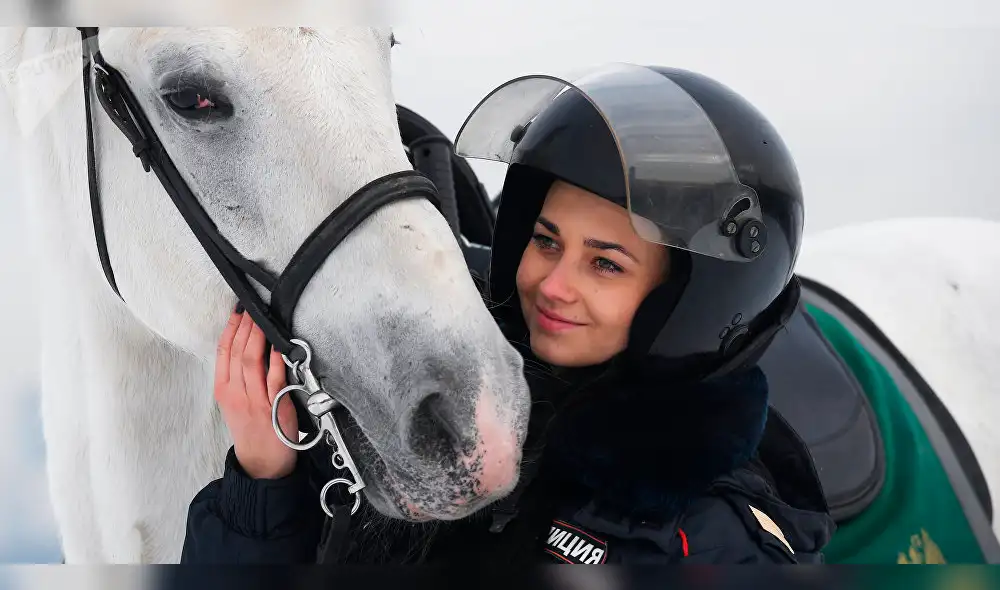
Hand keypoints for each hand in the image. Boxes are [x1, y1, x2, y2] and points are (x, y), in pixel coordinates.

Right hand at [214, 305, 298, 478]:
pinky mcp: (273, 407)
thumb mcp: (235, 401)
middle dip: (245, 327)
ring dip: (258, 337)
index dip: (230, 329)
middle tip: (252, 308)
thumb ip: (237, 376)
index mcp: (223, 390)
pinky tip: (278, 347)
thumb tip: (248, 344)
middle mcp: (235, 393)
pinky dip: (275, 361)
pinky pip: (273, 379)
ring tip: (262, 319)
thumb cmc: (251, 428)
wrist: (261, 462)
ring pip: (251, 362)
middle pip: (237, 353)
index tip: (238, 311)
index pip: (223, 352)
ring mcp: (254, 400)